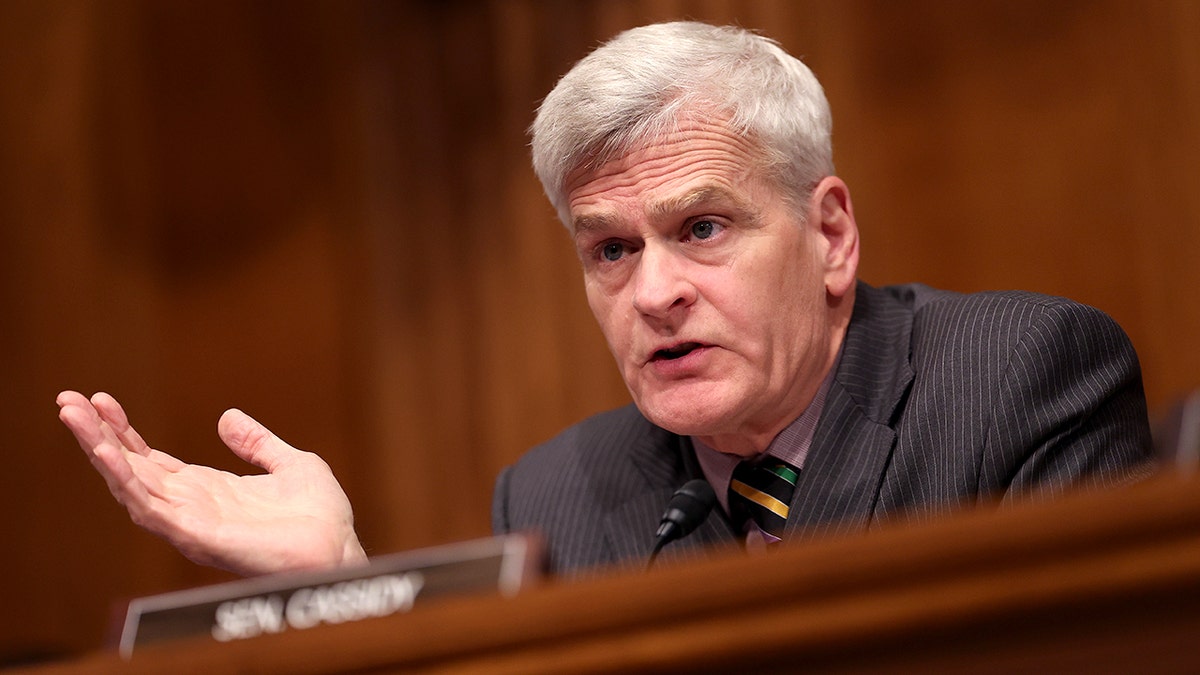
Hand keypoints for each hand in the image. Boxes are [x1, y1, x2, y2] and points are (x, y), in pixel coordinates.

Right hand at [57, 391, 367, 575]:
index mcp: (207, 490)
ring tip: (75, 419)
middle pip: (130, 469)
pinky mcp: (197, 535)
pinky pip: (152, 508)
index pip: (150, 459)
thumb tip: (226, 416)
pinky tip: (109, 454)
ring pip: (131, 486)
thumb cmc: (320, 517)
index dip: (124, 431)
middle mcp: (190, 507)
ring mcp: (190, 523)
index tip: (101, 399)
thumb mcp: (290, 464)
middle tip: (67, 401)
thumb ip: (256, 443)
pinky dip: (127, 481)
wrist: (338, 547)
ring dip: (101, 453)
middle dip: (96, 436)